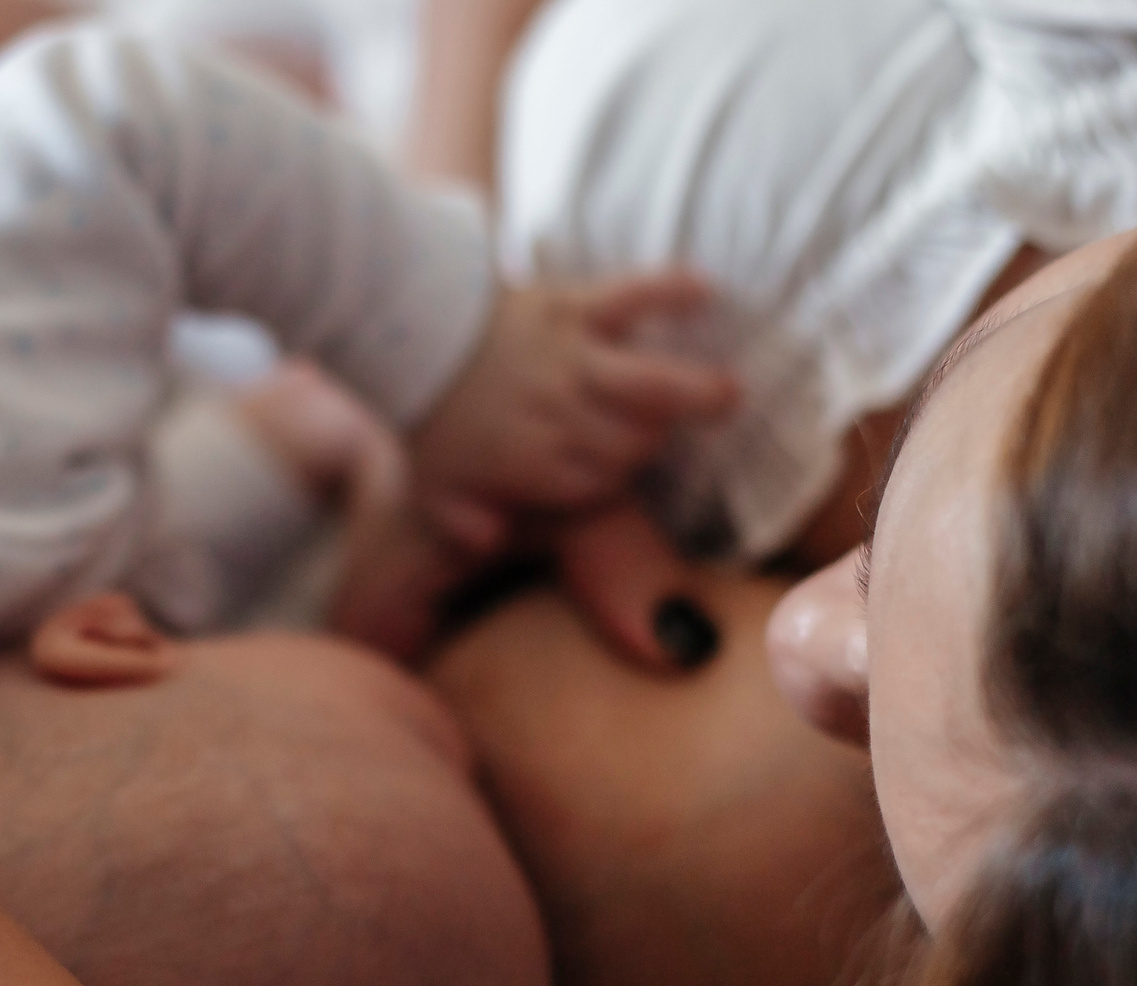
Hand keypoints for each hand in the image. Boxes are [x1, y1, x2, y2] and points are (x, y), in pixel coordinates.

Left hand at [408, 272, 737, 533]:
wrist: (403, 333)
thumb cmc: (422, 413)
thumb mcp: (428, 486)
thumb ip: (464, 524)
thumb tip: (494, 542)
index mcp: (538, 467)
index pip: (606, 482)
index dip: (619, 474)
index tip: (617, 463)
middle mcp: (564, 418)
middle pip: (636, 442)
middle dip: (652, 441)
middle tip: (654, 426)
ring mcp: (571, 361)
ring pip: (651, 385)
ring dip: (696, 391)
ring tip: (733, 393)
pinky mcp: (570, 306)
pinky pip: (631, 296)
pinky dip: (670, 291)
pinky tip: (704, 291)